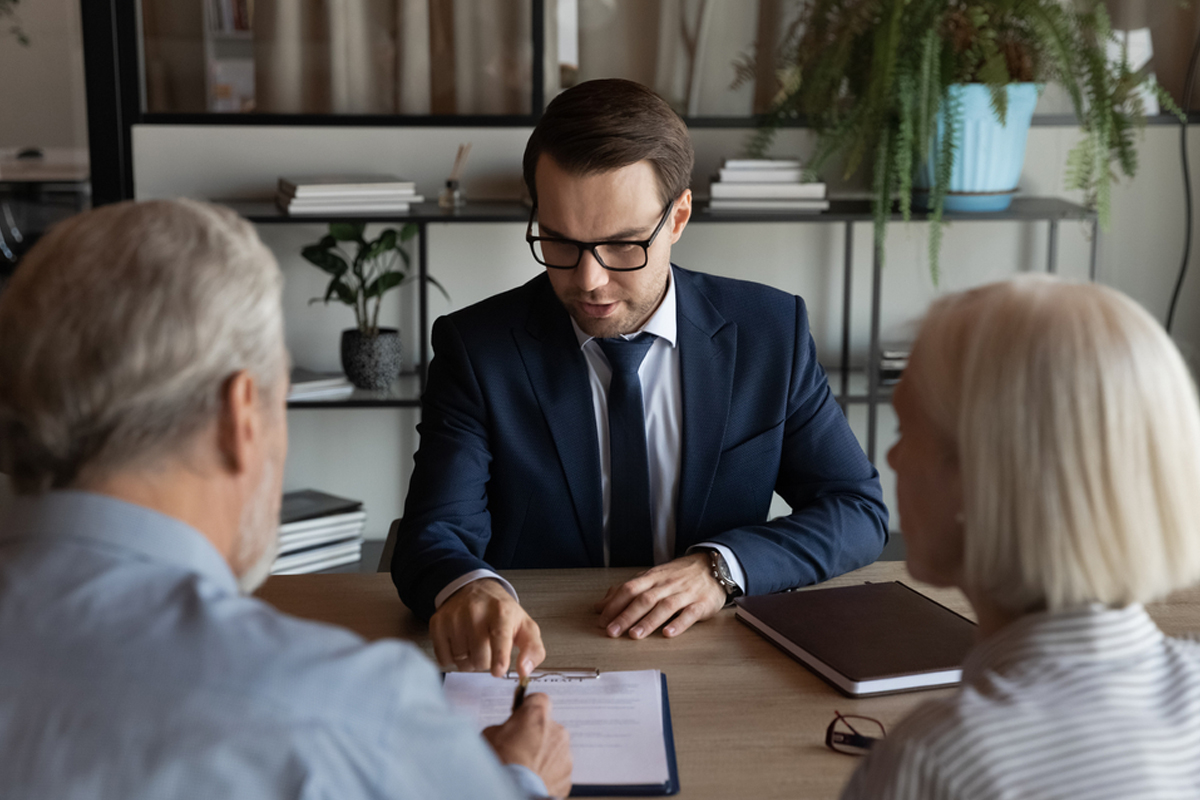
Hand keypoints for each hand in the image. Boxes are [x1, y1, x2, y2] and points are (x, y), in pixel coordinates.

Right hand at [430, 579, 544, 678]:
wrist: (475, 589)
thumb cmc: (502, 612)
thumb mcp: (525, 627)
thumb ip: (533, 650)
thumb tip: (525, 671)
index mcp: (502, 611)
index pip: (499, 636)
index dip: (499, 656)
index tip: (498, 671)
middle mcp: (476, 611)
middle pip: (480, 657)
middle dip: (486, 662)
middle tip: (488, 648)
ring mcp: (454, 617)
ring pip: (461, 661)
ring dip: (469, 662)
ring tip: (475, 645)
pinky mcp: (438, 623)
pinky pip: (444, 658)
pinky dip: (452, 660)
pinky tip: (460, 645)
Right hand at [484, 693, 572, 797]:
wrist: (514, 794)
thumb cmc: (500, 764)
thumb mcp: (489, 736)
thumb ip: (504, 727)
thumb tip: (506, 731)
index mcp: (537, 715)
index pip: (539, 699)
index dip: (529, 708)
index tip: (523, 715)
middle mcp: (556, 730)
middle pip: (547, 726)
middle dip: (536, 734)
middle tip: (518, 748)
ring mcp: (564, 753)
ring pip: (554, 748)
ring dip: (542, 755)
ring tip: (524, 768)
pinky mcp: (567, 774)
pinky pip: (557, 768)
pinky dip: (547, 773)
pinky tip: (532, 779)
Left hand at [593, 552, 725, 638]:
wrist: (714, 567)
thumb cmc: (679, 576)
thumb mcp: (652, 578)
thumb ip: (627, 591)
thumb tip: (600, 606)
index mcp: (653, 578)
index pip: (630, 589)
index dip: (614, 605)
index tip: (602, 620)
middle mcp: (667, 585)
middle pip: (644, 599)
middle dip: (626, 616)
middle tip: (612, 632)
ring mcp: (685, 594)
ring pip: (664, 607)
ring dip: (648, 621)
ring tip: (634, 635)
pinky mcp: (701, 604)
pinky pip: (689, 614)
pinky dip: (678, 624)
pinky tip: (667, 634)